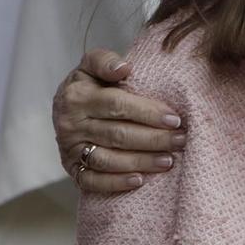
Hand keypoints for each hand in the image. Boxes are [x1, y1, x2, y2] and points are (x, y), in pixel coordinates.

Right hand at [54, 48, 185, 197]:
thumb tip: (124, 68)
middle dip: (153, 139)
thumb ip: (105, 61)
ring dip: (140, 162)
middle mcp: (71, 124)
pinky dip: (115, 183)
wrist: (64, 108)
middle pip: (117, 135)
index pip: (116, 105)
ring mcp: (70, 149)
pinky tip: (140, 181)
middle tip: (181, 141)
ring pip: (108, 160)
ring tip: (168, 160)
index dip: (147, 113)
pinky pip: (92, 181)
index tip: (174, 119)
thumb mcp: (91, 65)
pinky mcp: (71, 168)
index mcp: (77, 96)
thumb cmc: (89, 84)